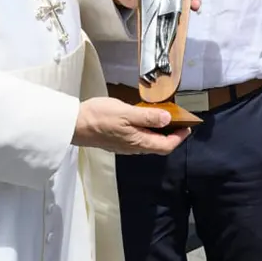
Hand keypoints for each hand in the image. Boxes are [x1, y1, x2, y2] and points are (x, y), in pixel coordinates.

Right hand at [72, 97, 190, 154]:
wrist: (74, 124)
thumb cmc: (99, 117)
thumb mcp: (127, 113)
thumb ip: (148, 117)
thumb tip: (167, 119)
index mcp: (138, 142)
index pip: (165, 146)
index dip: (179, 138)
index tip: (187, 127)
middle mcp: (133, 148)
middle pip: (158, 145)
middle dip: (171, 134)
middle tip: (178, 121)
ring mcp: (124, 145)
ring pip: (147, 142)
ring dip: (158, 132)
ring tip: (163, 117)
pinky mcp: (116, 140)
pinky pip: (137, 138)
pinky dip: (146, 130)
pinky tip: (143, 119)